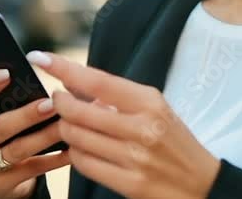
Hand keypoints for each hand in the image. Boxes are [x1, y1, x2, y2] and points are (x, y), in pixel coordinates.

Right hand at [0, 69, 73, 198]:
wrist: (6, 179)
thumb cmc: (9, 137)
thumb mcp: (2, 120)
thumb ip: (12, 103)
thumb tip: (40, 81)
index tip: (7, 72)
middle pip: (1, 127)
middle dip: (27, 114)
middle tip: (52, 103)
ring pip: (18, 150)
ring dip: (44, 136)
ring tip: (65, 124)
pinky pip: (32, 169)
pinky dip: (55, 159)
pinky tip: (72, 149)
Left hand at [27, 51, 222, 198]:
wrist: (201, 184)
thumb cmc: (174, 140)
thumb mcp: (156, 109)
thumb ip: (119, 97)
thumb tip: (75, 83)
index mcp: (150, 102)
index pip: (97, 80)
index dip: (64, 68)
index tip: (40, 57)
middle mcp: (142, 128)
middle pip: (79, 111)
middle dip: (59, 103)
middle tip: (57, 100)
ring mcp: (135, 158)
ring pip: (76, 138)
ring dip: (66, 129)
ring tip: (72, 125)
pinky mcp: (130, 184)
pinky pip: (84, 164)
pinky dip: (76, 153)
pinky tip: (82, 148)